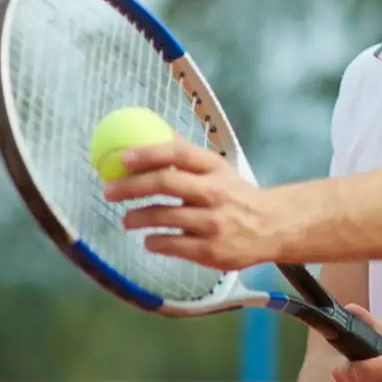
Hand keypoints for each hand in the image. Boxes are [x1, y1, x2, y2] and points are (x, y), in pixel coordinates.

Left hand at [104, 138, 281, 270]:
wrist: (272, 227)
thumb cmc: (236, 194)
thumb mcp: (217, 169)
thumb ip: (186, 154)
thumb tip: (153, 130)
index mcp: (214, 168)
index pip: (178, 153)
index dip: (147, 153)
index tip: (122, 157)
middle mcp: (215, 193)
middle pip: (166, 183)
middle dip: (131, 186)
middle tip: (109, 191)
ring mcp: (213, 223)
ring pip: (164, 217)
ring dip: (137, 217)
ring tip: (127, 220)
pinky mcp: (211, 251)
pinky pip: (172, 245)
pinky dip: (154, 242)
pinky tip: (149, 240)